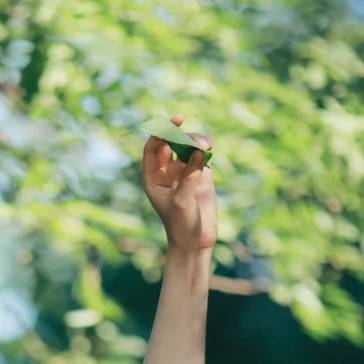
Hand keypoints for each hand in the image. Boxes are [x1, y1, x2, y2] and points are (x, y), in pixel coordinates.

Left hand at [142, 113, 216, 254]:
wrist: (195, 241)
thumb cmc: (181, 224)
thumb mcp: (182, 200)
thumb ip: (190, 175)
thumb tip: (199, 150)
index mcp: (153, 177)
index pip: (153, 148)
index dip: (161, 132)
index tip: (174, 122)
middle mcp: (166, 172)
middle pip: (171, 143)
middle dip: (183, 136)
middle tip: (196, 139)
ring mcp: (183, 172)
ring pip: (187, 147)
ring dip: (196, 141)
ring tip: (207, 145)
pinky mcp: (200, 175)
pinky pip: (201, 155)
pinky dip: (205, 148)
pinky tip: (210, 145)